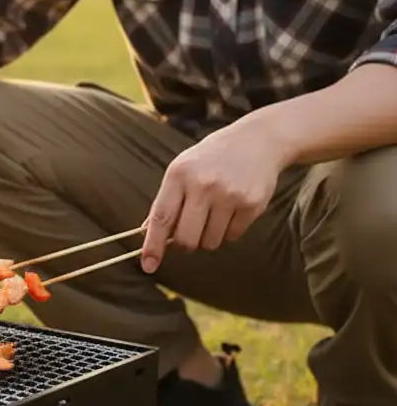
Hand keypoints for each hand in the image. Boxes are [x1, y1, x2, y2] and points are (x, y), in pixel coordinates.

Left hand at [141, 120, 287, 272]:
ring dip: (208, 237)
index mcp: (179, 174)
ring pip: (209, 242)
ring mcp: (229, 195)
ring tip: (214, 213)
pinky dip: (228, 231)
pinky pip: (232, 237)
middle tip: (188, 233)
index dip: (152, 245)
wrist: (257, 140)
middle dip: (184, 244)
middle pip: (185, 239)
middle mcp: (203, 185)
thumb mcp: (182, 169)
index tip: (147, 265)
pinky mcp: (251, 204)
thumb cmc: (211, 159)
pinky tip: (231, 209)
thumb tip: (147, 233)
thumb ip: (165, 201)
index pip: (161, 218)